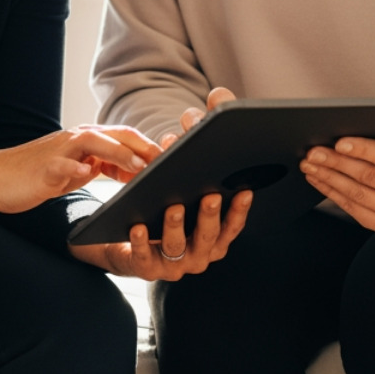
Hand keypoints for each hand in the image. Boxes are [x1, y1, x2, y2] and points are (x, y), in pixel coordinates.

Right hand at [0, 124, 161, 217]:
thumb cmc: (34, 176)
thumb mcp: (72, 171)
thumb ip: (96, 166)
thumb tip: (125, 170)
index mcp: (84, 141)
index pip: (124, 138)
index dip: (148, 148)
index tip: (170, 162)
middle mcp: (75, 139)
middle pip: (116, 135)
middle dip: (143, 148)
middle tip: (167, 164)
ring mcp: (59, 151)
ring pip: (95, 143)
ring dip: (119, 154)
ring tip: (139, 168)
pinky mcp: (44, 167)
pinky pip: (63, 164)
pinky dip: (77, 167)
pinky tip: (88, 173)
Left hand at [71, 86, 247, 278]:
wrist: (130, 241)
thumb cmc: (168, 205)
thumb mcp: (188, 182)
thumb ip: (205, 148)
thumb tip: (216, 105)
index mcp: (215, 237)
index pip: (233, 225)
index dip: (239, 210)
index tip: (244, 191)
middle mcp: (199, 254)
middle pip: (209, 237)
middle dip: (209, 216)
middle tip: (208, 195)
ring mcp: (173, 265)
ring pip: (178, 247)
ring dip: (176, 226)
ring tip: (172, 207)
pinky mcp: (146, 268)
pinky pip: (144, 257)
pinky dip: (142, 242)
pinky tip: (137, 225)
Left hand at [300, 133, 374, 231]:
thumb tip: (350, 123)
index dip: (362, 149)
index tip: (338, 143)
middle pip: (368, 176)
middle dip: (336, 163)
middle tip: (313, 153)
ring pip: (356, 193)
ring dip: (328, 178)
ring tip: (310, 165)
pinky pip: (351, 207)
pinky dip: (330, 192)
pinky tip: (318, 179)